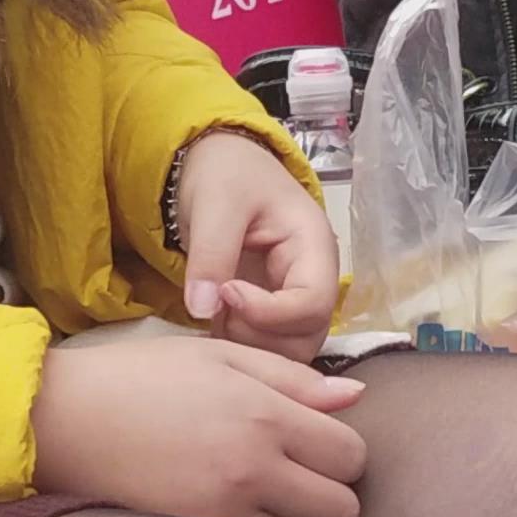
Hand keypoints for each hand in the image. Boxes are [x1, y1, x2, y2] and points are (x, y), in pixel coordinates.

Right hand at [31, 329, 365, 516]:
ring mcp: (222, 514)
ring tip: (259, 501)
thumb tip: (355, 398)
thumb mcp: (216, 358)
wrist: (57, 421)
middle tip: (296, 480)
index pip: (351, 454)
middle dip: (329, 495)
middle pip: (341, 510)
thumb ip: (291, 378)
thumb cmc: (135, 380)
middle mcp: (251, 470)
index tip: (315, 447)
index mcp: (262, 414)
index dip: (341, 452)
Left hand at [175, 129, 339, 358]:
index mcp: (314, 246)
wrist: (218, 165)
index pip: (313, 303)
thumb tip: (202, 310)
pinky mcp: (271, 312)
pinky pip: (266, 347)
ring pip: (289, 350)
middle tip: (219, 309)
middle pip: (307, 336)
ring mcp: (293, 299)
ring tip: (215, 314)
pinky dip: (239, 347)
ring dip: (250, 346)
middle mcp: (313, 279)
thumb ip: (211, 255)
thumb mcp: (217, 203)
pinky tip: (213, 322)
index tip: (226, 292)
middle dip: (260, 335)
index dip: (269, 312)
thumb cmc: (227, 174)